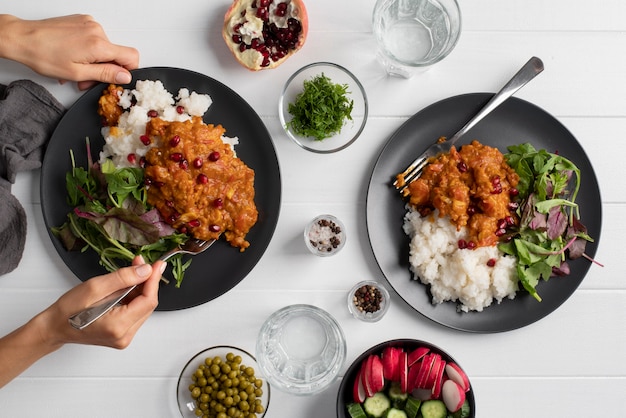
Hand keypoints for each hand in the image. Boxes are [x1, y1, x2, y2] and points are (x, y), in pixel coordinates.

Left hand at [0, 14, 139, 89]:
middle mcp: (96, 30)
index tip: (115, 77)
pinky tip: (74, 56)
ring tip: (76, 68)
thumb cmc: (43, 55)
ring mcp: (89, 23)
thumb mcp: (78, 73)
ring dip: (94, 60)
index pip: (131, 56)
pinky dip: (87, 50)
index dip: (127, 70)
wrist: (23, 38)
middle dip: (104, 69)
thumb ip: (106, 74)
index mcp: (98, 45)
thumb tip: (125, 76)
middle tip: (86, 79)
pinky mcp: (81, 21)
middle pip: (115, 54)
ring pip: (104, 47)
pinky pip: (94, 38)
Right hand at [40, 256, 164, 348]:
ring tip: (132, 272)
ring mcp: (123, 338)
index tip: (156, 264)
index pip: (148, 301)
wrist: (54, 327)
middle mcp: (124, 336)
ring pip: (143, 308)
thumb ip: (123, 278)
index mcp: (118, 326)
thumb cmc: (68, 310)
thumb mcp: (95, 287)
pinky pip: (135, 313)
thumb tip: (146, 271)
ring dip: (141, 289)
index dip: (154, 280)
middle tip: (140, 263)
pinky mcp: (121, 335)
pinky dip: (134, 298)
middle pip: (148, 305)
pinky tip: (127, 287)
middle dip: (147, 282)